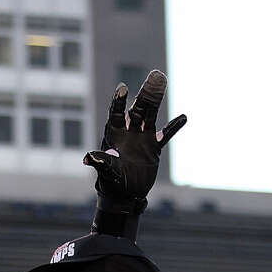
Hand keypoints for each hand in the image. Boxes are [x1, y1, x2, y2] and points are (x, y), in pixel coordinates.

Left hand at [84, 69, 185, 215]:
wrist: (124, 196)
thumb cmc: (111, 184)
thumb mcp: (106, 172)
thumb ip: (100, 162)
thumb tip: (87, 157)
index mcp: (114, 136)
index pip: (116, 114)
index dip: (119, 102)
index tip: (122, 88)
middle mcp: (128, 133)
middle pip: (137, 109)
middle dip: (145, 93)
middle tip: (155, 76)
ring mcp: (142, 138)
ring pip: (151, 115)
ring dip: (157, 99)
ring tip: (162, 80)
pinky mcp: (154, 148)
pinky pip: (166, 135)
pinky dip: (174, 127)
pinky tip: (183, 117)